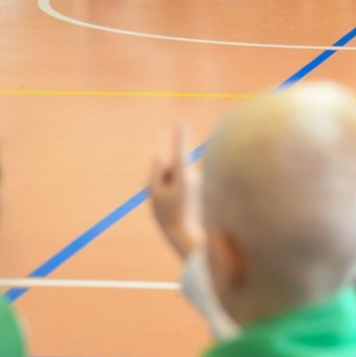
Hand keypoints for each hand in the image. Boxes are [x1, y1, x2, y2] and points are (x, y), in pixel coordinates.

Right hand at [149, 124, 203, 258]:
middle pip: (173, 164)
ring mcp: (199, 180)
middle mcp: (194, 176)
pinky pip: (183, 181)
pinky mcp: (200, 186)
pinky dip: (178, 189)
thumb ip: (155, 172)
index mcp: (183, 177)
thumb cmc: (169, 216)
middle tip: (162, 196)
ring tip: (172, 204)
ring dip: (171, 183)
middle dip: (164, 174)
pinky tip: (180, 204)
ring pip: (178, 173)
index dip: (178, 137)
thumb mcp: (155, 194)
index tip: (180, 122)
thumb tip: (161, 155)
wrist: (189, 234)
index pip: (179, 152)